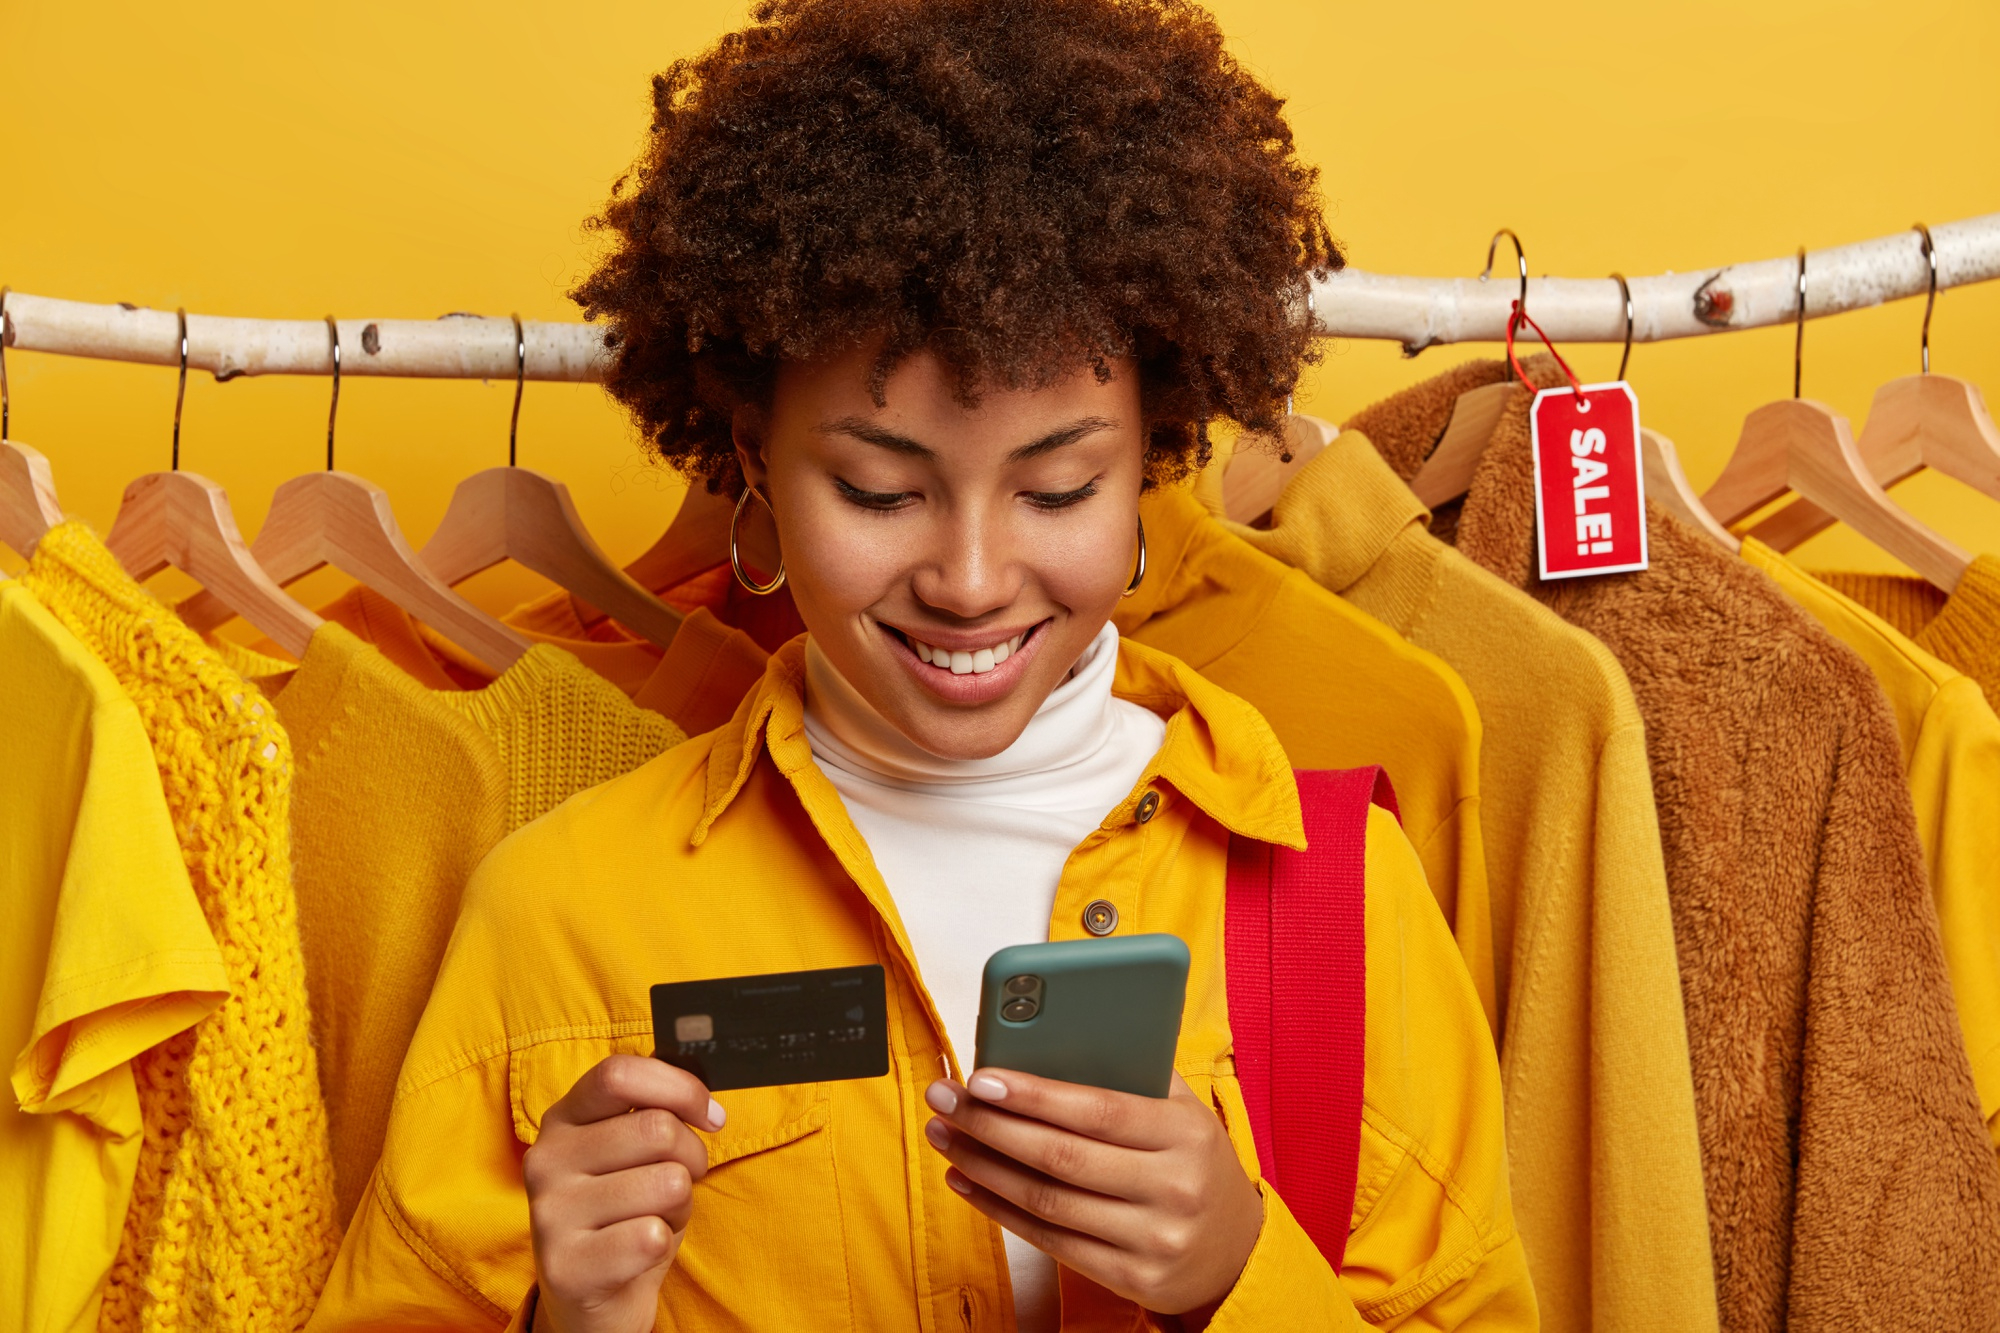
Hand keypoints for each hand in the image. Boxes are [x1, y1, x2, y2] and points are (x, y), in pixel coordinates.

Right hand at [524, 1055, 724, 1332]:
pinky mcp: (564, 1268)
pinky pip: (652, 1236)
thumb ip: (656, 1114)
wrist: (590, 1296)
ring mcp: (550, 1214)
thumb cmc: (624, 1212)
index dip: (679, 1088)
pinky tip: (637, 1252)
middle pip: (657, 1129)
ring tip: (652, 1219)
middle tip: (680, 1182)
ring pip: (668, 1183)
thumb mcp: (633, 1154)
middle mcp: (546, 1160)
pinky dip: (663, 1244)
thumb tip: (709, 1109)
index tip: (709, 1116)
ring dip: (679, 1206)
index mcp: (563, 1119)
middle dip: (693, 1156)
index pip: (619, 1074)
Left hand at [922, 1069, 1263, 1323]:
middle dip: (990, 1125)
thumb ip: (1131, 1074)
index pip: (1098, 1111)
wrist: (1236, 1251)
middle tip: (944, 1099)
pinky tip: (967, 1181)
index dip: (1034, 1095)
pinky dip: (999, 1209)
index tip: (982, 1077)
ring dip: (983, 1166)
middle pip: (1061, 1156)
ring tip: (945, 1135)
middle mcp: (1172, 1188)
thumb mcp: (1184, 1111)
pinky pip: (1049, 1241)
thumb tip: (1048, 1040)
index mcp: (1185, 1133)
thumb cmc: (1194, 1162)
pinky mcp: (1132, 1279)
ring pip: (1047, 1201)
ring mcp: (1152, 1239)